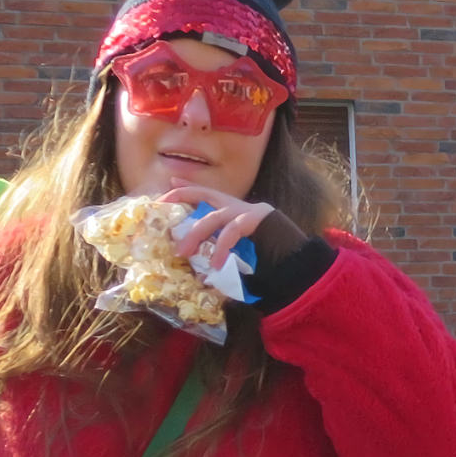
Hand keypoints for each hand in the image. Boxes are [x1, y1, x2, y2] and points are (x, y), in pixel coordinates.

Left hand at [162, 187, 307, 268]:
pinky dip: (221, 249)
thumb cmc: (264, 255)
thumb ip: (216, 249)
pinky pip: (231, 233)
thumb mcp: (233, 250)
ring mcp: (245, 211)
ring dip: (196, 235)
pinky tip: (216, 264)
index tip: (160, 197)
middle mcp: (234, 205)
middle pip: (202, 195)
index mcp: (229, 207)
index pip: (200, 192)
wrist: (295, 256)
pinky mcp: (255, 219)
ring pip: (213, 218)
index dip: (180, 191)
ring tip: (184, 253)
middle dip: (181, 205)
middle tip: (164, 225)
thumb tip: (194, 265)